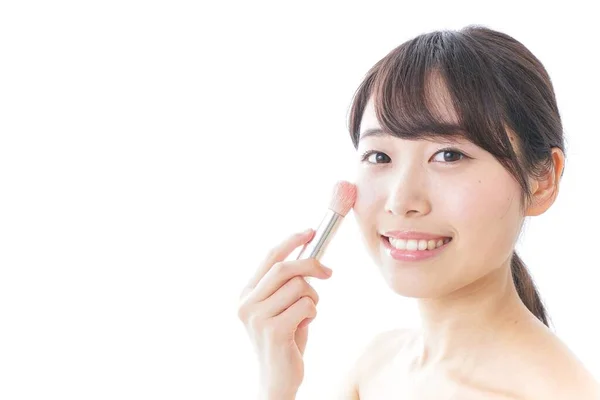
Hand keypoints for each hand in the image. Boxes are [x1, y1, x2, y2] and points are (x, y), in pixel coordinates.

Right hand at [237, 229, 332, 397]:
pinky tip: (304, 327)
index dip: (291, 242)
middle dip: (312, 266)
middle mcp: (247, 303)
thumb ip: (287, 285)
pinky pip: (307, 306)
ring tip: (307, 315)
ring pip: (300, 288)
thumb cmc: (285, 339)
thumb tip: (311, 258)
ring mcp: (258, 317)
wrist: (277, 378)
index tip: (310, 232)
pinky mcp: (273, 330)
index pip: (269, 259)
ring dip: (313, 299)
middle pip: (286, 269)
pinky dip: (313, 314)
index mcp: (246, 294)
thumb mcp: (282, 307)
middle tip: (329, 272)